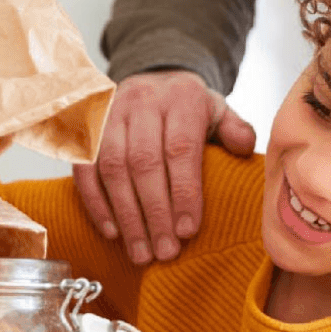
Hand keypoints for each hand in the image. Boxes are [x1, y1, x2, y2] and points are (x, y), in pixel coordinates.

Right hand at [73, 69, 257, 264]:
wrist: (152, 78)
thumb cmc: (188, 107)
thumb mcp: (218, 111)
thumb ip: (234, 130)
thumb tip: (244, 149)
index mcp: (181, 97)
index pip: (180, 148)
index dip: (184, 192)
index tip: (188, 231)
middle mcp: (142, 102)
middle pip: (144, 162)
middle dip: (155, 213)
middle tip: (166, 251)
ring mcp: (111, 115)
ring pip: (113, 168)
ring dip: (127, 216)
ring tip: (141, 252)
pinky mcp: (88, 131)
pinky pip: (86, 169)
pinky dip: (96, 203)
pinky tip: (112, 232)